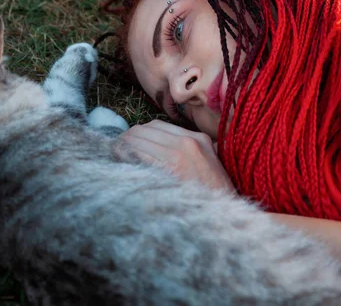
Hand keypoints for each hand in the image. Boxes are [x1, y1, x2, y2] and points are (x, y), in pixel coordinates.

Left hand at [120, 120, 234, 192]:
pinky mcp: (170, 169)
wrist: (225, 214)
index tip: (131, 140)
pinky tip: (119, 158)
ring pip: (138, 139)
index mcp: (197, 138)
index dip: (140, 131)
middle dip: (128, 137)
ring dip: (123, 144)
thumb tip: (159, 146)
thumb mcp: (209, 162)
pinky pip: (139, 154)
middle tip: (117, 145)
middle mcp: (188, 142)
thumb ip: (189, 150)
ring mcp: (178, 155)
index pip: (157, 125)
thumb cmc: (214, 193)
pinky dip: (125, 153)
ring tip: (115, 151)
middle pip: (145, 129)